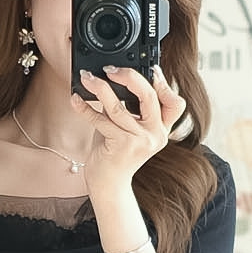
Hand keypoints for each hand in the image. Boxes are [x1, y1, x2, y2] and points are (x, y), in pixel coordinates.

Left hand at [71, 64, 184, 199]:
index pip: (175, 103)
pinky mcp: (121, 146)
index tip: (150, 68)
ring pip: (119, 107)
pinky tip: (76, 100)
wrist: (108, 184)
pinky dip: (85, 108)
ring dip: (100, 88)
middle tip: (110, 69)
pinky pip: (101, 120)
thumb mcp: (127, 127)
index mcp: (161, 129)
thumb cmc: (116, 153)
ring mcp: (139, 141)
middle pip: (149, 96)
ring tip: (87, 78)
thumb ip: (127, 106)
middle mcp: (155, 135)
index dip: (164, 83)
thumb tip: (113, 78)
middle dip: (129, 76)